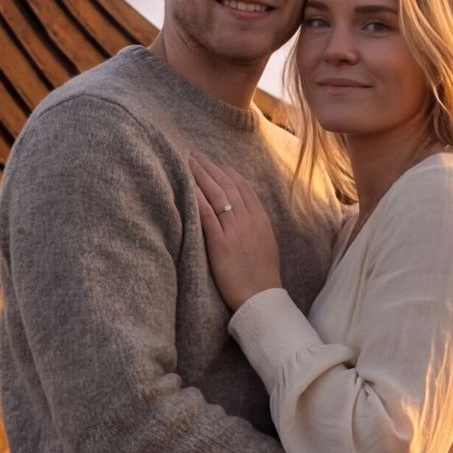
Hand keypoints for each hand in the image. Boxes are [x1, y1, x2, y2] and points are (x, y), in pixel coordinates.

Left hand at [187, 154, 282, 311]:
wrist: (261, 298)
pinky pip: (208, 215)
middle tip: (195, 154)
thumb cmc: (261, 275)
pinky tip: (187, 186)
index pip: (243, 187)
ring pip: (217, 195)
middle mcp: (249, 220)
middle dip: (210, 167)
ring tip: (188, 162)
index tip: (215, 162)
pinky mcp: (221, 244)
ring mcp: (235, 231)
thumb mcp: (265, 243)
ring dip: (201, 175)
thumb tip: (244, 212)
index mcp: (261, 219)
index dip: (228, 172)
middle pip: (228, 185)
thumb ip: (255, 225)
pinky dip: (197, 198)